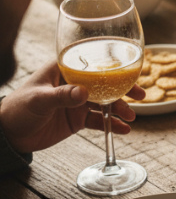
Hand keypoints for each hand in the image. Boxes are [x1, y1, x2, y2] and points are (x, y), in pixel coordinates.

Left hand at [0, 60, 140, 154]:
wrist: (9, 134)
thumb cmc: (17, 109)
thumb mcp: (39, 100)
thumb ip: (61, 96)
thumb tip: (83, 93)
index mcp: (64, 71)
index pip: (93, 64)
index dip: (113, 68)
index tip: (130, 74)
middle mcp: (74, 84)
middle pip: (105, 83)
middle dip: (124, 89)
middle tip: (140, 96)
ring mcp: (77, 102)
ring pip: (105, 102)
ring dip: (120, 109)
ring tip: (131, 118)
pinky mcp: (77, 119)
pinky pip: (99, 120)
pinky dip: (111, 124)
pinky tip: (122, 130)